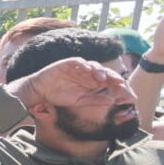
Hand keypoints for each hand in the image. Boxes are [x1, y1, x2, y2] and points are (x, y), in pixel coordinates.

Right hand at [9, 57, 132, 114]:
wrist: (40, 91)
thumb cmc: (58, 96)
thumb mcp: (79, 101)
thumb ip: (95, 100)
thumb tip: (112, 101)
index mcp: (92, 82)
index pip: (108, 81)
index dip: (116, 85)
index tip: (125, 90)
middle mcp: (88, 73)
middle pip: (104, 72)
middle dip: (112, 77)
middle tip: (119, 82)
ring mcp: (79, 67)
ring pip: (94, 66)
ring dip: (99, 71)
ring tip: (103, 78)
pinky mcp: (69, 63)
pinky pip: (79, 62)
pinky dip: (84, 65)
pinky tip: (89, 70)